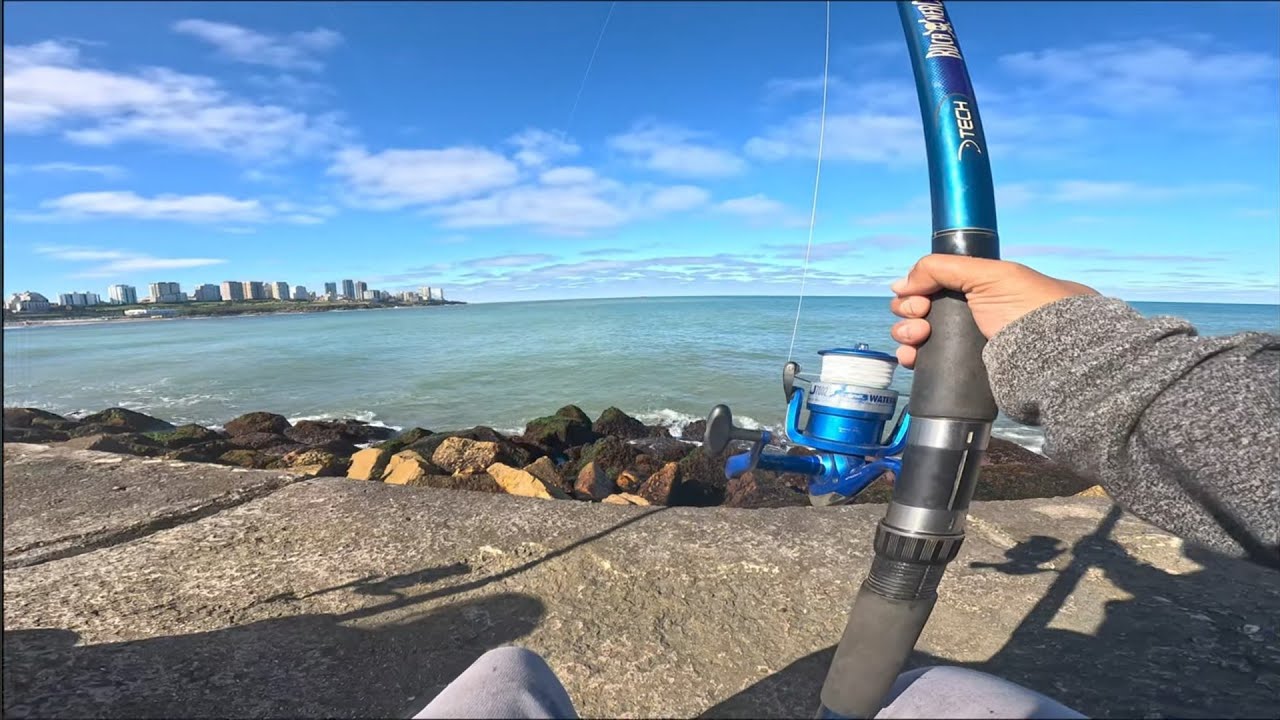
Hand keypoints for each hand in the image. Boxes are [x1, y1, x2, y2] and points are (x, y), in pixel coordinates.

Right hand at [889, 254, 1097, 367]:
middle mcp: (966, 313)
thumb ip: (943, 268)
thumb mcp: (990, 274)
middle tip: (920, 317)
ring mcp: (962, 343)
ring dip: (905, 334)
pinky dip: (911, 357)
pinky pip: (925, 362)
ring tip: (917, 338)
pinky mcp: (961, 370)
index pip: (930, 283)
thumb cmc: (1030, 309)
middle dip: (908, 310)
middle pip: (918, 308)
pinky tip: (911, 358)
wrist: (1057, 357)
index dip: (916, 288)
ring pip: (916, 335)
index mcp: (974, 286)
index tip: (918, 298)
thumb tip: (900, 284)